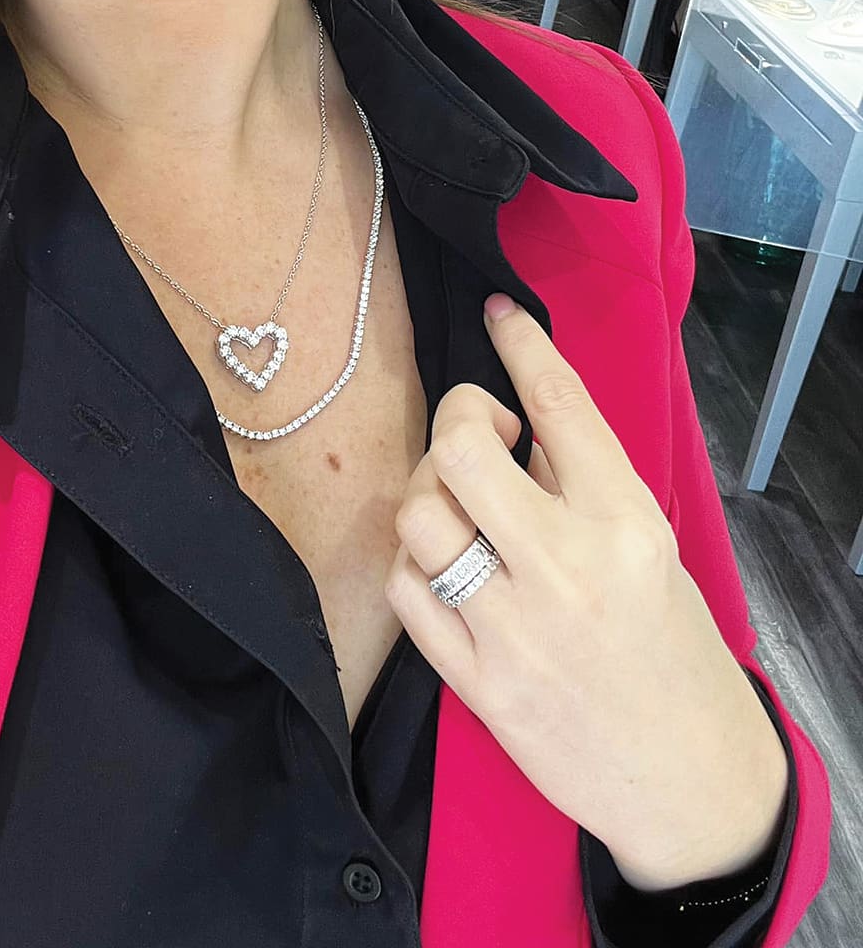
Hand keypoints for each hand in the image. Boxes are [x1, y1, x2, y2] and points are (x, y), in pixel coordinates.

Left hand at [383, 293, 788, 889]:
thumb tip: (515, 423)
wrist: (687, 778)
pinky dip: (414, 562)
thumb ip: (583, 485)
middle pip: (461, 450)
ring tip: (461, 510)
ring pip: (419, 515)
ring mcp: (515, 629)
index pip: (560, 406)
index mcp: (626, 524)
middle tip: (476, 435)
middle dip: (455, 419)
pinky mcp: (476, 683)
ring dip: (429, 495)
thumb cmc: (670, 647)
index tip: (499, 314)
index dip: (522, 346)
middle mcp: (567, 569)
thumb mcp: (651, 549)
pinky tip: (444, 566)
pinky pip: (405, 590)